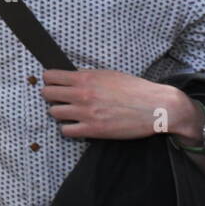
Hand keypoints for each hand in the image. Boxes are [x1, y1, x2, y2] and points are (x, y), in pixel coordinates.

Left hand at [41, 68, 184, 139]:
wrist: (157, 107)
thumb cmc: (135, 89)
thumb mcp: (108, 74)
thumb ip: (87, 76)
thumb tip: (69, 77)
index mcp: (85, 78)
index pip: (50, 76)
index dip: (49, 80)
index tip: (54, 83)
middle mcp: (81, 94)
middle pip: (47, 94)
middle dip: (52, 96)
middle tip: (61, 99)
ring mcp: (86, 113)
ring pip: (53, 113)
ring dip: (60, 112)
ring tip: (71, 112)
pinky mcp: (93, 130)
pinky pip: (65, 131)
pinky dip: (69, 128)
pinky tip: (77, 125)